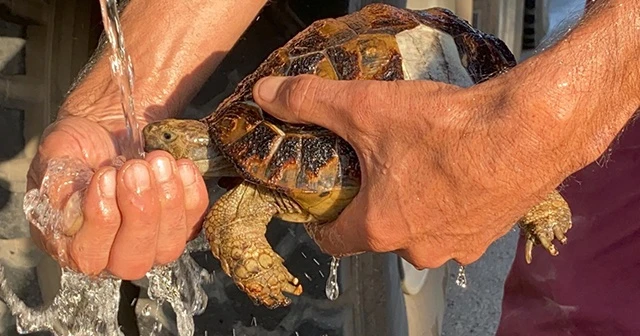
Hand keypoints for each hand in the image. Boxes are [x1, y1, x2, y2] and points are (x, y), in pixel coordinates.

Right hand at [27, 114, 208, 278]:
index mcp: (71, 243)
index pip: (88, 256)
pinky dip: (192, 193)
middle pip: (133, 260)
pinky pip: (194, 221)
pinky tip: (180, 166)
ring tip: (158, 162)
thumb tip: (72, 207)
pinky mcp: (180, 224)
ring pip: (168, 246)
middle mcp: (112, 252)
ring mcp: (151, 243)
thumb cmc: (79, 147)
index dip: (101, 220)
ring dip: (168, 201)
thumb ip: (57, 183)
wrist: (108, 129)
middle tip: (136, 169)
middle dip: (140, 212)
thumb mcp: (56, 156)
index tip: (105, 176)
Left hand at [253, 75, 573, 267]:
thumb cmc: (445, 127)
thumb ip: (309, 101)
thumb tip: (265, 94)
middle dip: (371, 204)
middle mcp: (417, 250)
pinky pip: (456, 225)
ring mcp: (457, 247)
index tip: (322, 201)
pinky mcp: (489, 236)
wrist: (530, 130)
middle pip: (378, 232)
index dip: (321, 220)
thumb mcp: (365, 107)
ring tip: (419, 166)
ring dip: (413, 206)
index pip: (332, 241)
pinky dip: (449, 206)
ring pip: (419, 230)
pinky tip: (456, 174)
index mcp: (379, 228)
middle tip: (375, 167)